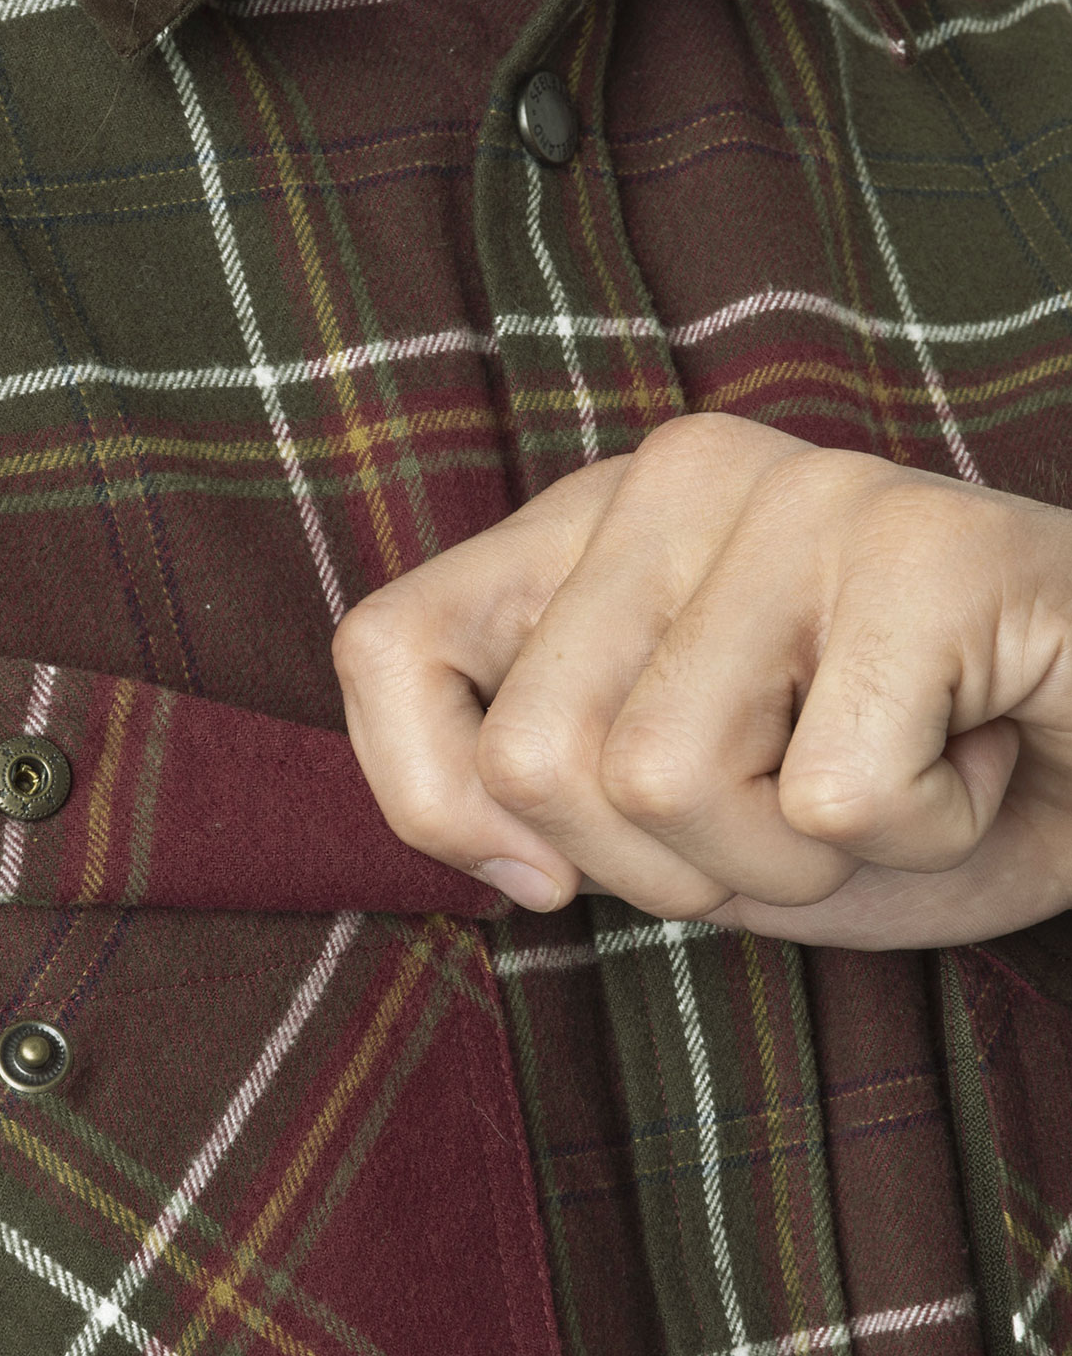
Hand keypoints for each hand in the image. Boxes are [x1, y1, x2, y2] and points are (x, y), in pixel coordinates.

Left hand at [332, 413, 1071, 948]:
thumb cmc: (885, 780)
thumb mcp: (662, 812)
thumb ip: (538, 794)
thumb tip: (496, 845)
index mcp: (585, 529)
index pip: (385, 648)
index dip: (428, 801)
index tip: (543, 875)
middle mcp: (675, 480)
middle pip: (532, 759)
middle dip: (663, 863)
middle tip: (789, 806)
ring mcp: (803, 494)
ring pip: (664, 782)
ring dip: (790, 856)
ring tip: (882, 774)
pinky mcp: (932, 546)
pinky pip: (834, 797)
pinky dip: (915, 838)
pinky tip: (971, 754)